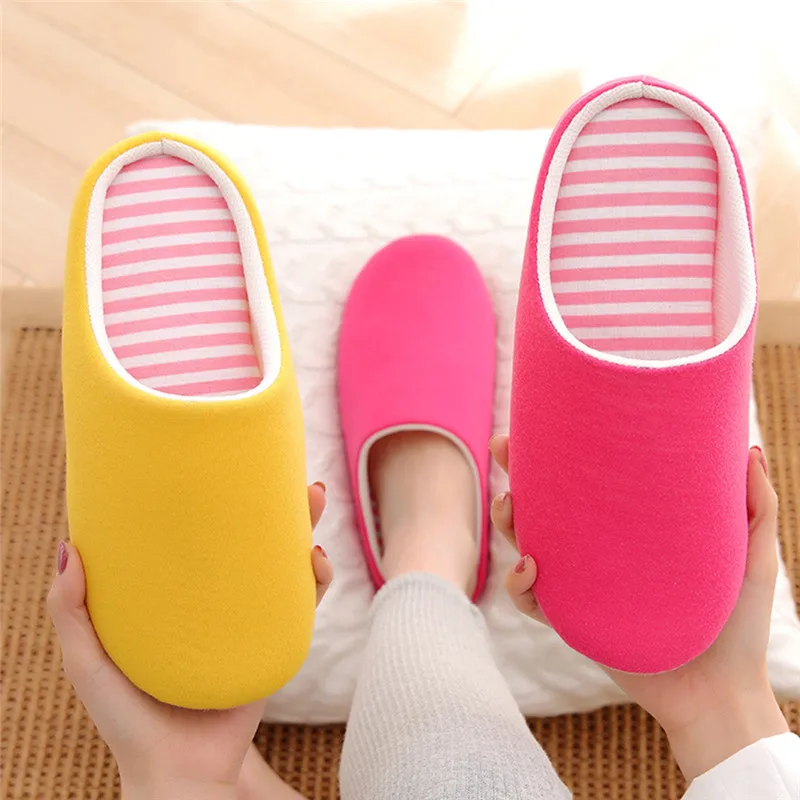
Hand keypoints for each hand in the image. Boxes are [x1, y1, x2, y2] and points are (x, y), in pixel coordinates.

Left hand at [48, 483, 332, 799]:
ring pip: (282, 561)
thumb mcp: (88, 664)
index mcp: (174, 597)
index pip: (197, 538)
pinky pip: (302, 603)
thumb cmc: (126, 722)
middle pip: (249, 538)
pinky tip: (316, 561)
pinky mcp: (272, 640)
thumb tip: (69, 546)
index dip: (214, 502)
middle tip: (289, 476)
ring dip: (303, 528)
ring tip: (310, 503)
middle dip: (274, 503)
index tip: (223, 468)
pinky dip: (316, 578)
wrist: (181, 772)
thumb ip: (71, 614)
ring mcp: (246, 617)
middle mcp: (213, 600)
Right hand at [490, 436, 788, 781]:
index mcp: (628, 530)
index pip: (584, 483)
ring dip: (507, 521)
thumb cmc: (739, 624)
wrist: (721, 692)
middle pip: (543, 506)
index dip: (556, 453)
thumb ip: (756, 504)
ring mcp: (581, 585)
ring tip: (511, 506)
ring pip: (525, 544)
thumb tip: (748, 447)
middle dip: (515, 473)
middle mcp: (598, 553)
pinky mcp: (571, 619)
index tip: (538, 424)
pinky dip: (519, 583)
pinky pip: (531, 599)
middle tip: (503, 449)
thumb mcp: (753, 556)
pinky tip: (531, 566)